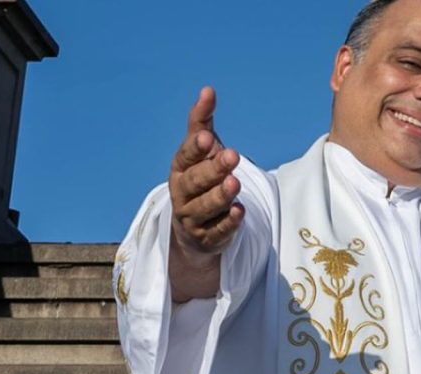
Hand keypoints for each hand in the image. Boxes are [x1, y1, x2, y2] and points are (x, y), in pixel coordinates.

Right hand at [168, 86, 244, 263]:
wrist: (195, 223)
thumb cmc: (200, 177)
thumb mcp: (201, 150)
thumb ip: (203, 122)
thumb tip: (208, 90)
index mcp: (180, 168)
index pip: (185, 157)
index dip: (195, 148)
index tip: (208, 137)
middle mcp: (183, 193)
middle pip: (195, 182)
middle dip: (212, 169)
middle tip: (232, 156)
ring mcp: (193, 217)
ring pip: (205, 207)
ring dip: (220, 195)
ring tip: (235, 182)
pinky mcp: (208, 237)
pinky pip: (217, 231)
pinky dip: (227, 222)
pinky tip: (239, 211)